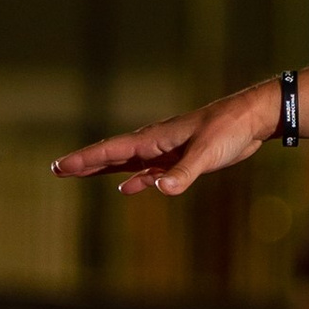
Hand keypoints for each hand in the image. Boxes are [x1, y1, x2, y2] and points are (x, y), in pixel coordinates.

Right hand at [52, 80, 277, 193]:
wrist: (251, 120)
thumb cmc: (228, 130)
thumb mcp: (206, 154)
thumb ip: (184, 173)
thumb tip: (160, 189)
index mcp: (154, 139)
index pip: (111, 150)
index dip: (85, 159)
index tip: (60, 166)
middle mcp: (155, 144)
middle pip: (112, 155)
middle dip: (86, 163)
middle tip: (57, 169)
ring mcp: (166, 152)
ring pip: (128, 163)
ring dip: (105, 171)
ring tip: (80, 175)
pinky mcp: (181, 160)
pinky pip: (151, 172)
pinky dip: (138, 180)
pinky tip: (128, 189)